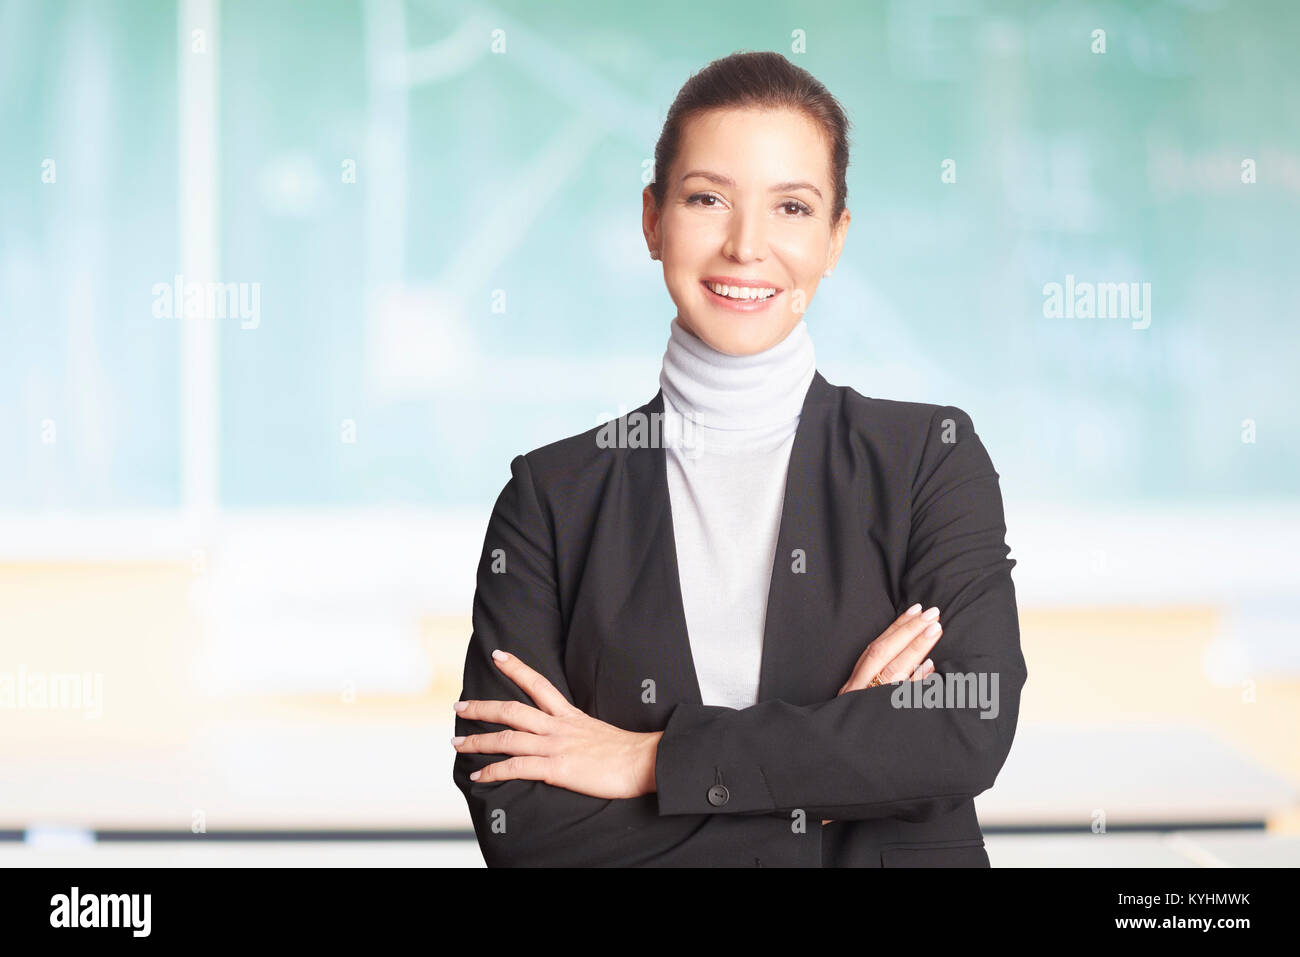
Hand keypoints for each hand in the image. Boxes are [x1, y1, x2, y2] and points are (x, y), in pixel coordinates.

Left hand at [453, 650, 660, 799]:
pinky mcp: (556, 767)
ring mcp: (556, 746)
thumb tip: (572, 739)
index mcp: (570, 715)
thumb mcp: (600, 732)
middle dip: (482, 707)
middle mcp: (558, 726)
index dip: (516, 668)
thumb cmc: (629, 752)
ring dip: (478, 740)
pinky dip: (493, 772)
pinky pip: (516, 767)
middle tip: (459, 705)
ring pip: (507, 738)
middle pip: (512, 710)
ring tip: (457, 742)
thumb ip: (580, 732)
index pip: (539, 684)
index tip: (498, 656)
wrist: (645, 761)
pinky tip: (478, 777)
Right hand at [822, 603, 942, 824]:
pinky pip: (899, 703)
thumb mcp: (859, 706)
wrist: (827, 769)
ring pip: (893, 673)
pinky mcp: (879, 724)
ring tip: (935, 631)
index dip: (896, 628)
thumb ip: (880, 684)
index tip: (916, 610)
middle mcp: (858, 693)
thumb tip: (917, 666)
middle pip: (883, 655)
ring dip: (915, 650)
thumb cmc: (848, 733)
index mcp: (853, 686)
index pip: (875, 648)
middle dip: (909, 632)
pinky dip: (914, 685)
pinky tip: (930, 670)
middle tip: (933, 614)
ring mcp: (867, 708)